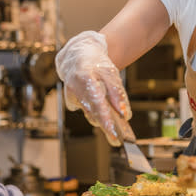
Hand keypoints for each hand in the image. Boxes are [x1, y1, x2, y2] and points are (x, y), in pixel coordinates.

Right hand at [55, 31, 133, 145]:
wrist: (78, 56)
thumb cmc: (97, 64)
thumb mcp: (111, 73)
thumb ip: (118, 93)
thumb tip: (125, 114)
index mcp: (85, 78)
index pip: (97, 103)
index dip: (105, 120)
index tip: (113, 134)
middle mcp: (74, 89)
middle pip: (92, 113)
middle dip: (105, 127)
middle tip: (117, 140)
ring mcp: (71, 96)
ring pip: (90, 114)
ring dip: (102, 119)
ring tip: (113, 125)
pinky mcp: (71, 102)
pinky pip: (87, 111)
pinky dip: (95, 112)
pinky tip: (99, 105)